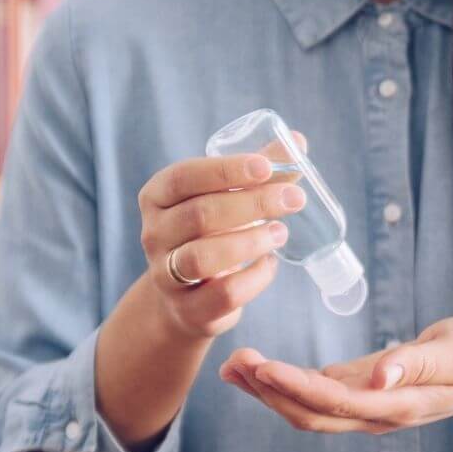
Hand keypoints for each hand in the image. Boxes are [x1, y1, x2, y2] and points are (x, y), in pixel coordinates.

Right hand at [136, 135, 307, 339]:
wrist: (186, 297)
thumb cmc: (211, 232)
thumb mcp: (225, 197)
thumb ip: (258, 170)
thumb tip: (298, 141)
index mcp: (158, 197)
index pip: (184, 176)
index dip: (225, 170)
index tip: (266, 166)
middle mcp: (154, 234)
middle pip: (200, 215)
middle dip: (252, 204)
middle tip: (294, 200)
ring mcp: (166, 275)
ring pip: (203, 257)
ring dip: (249, 242)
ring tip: (281, 232)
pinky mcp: (189, 310)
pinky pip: (224, 294)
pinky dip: (255, 278)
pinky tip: (270, 264)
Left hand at [218, 316, 452, 433]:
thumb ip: (420, 363)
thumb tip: (380, 376)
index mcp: (398, 404)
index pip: (337, 402)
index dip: (297, 388)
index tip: (263, 366)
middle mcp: (374, 413)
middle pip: (311, 413)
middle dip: (269, 391)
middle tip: (235, 361)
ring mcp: (363, 406)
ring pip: (306, 408)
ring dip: (267, 389)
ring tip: (233, 364)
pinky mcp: (357, 391)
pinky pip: (312, 394)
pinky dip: (281, 381)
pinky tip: (255, 367)